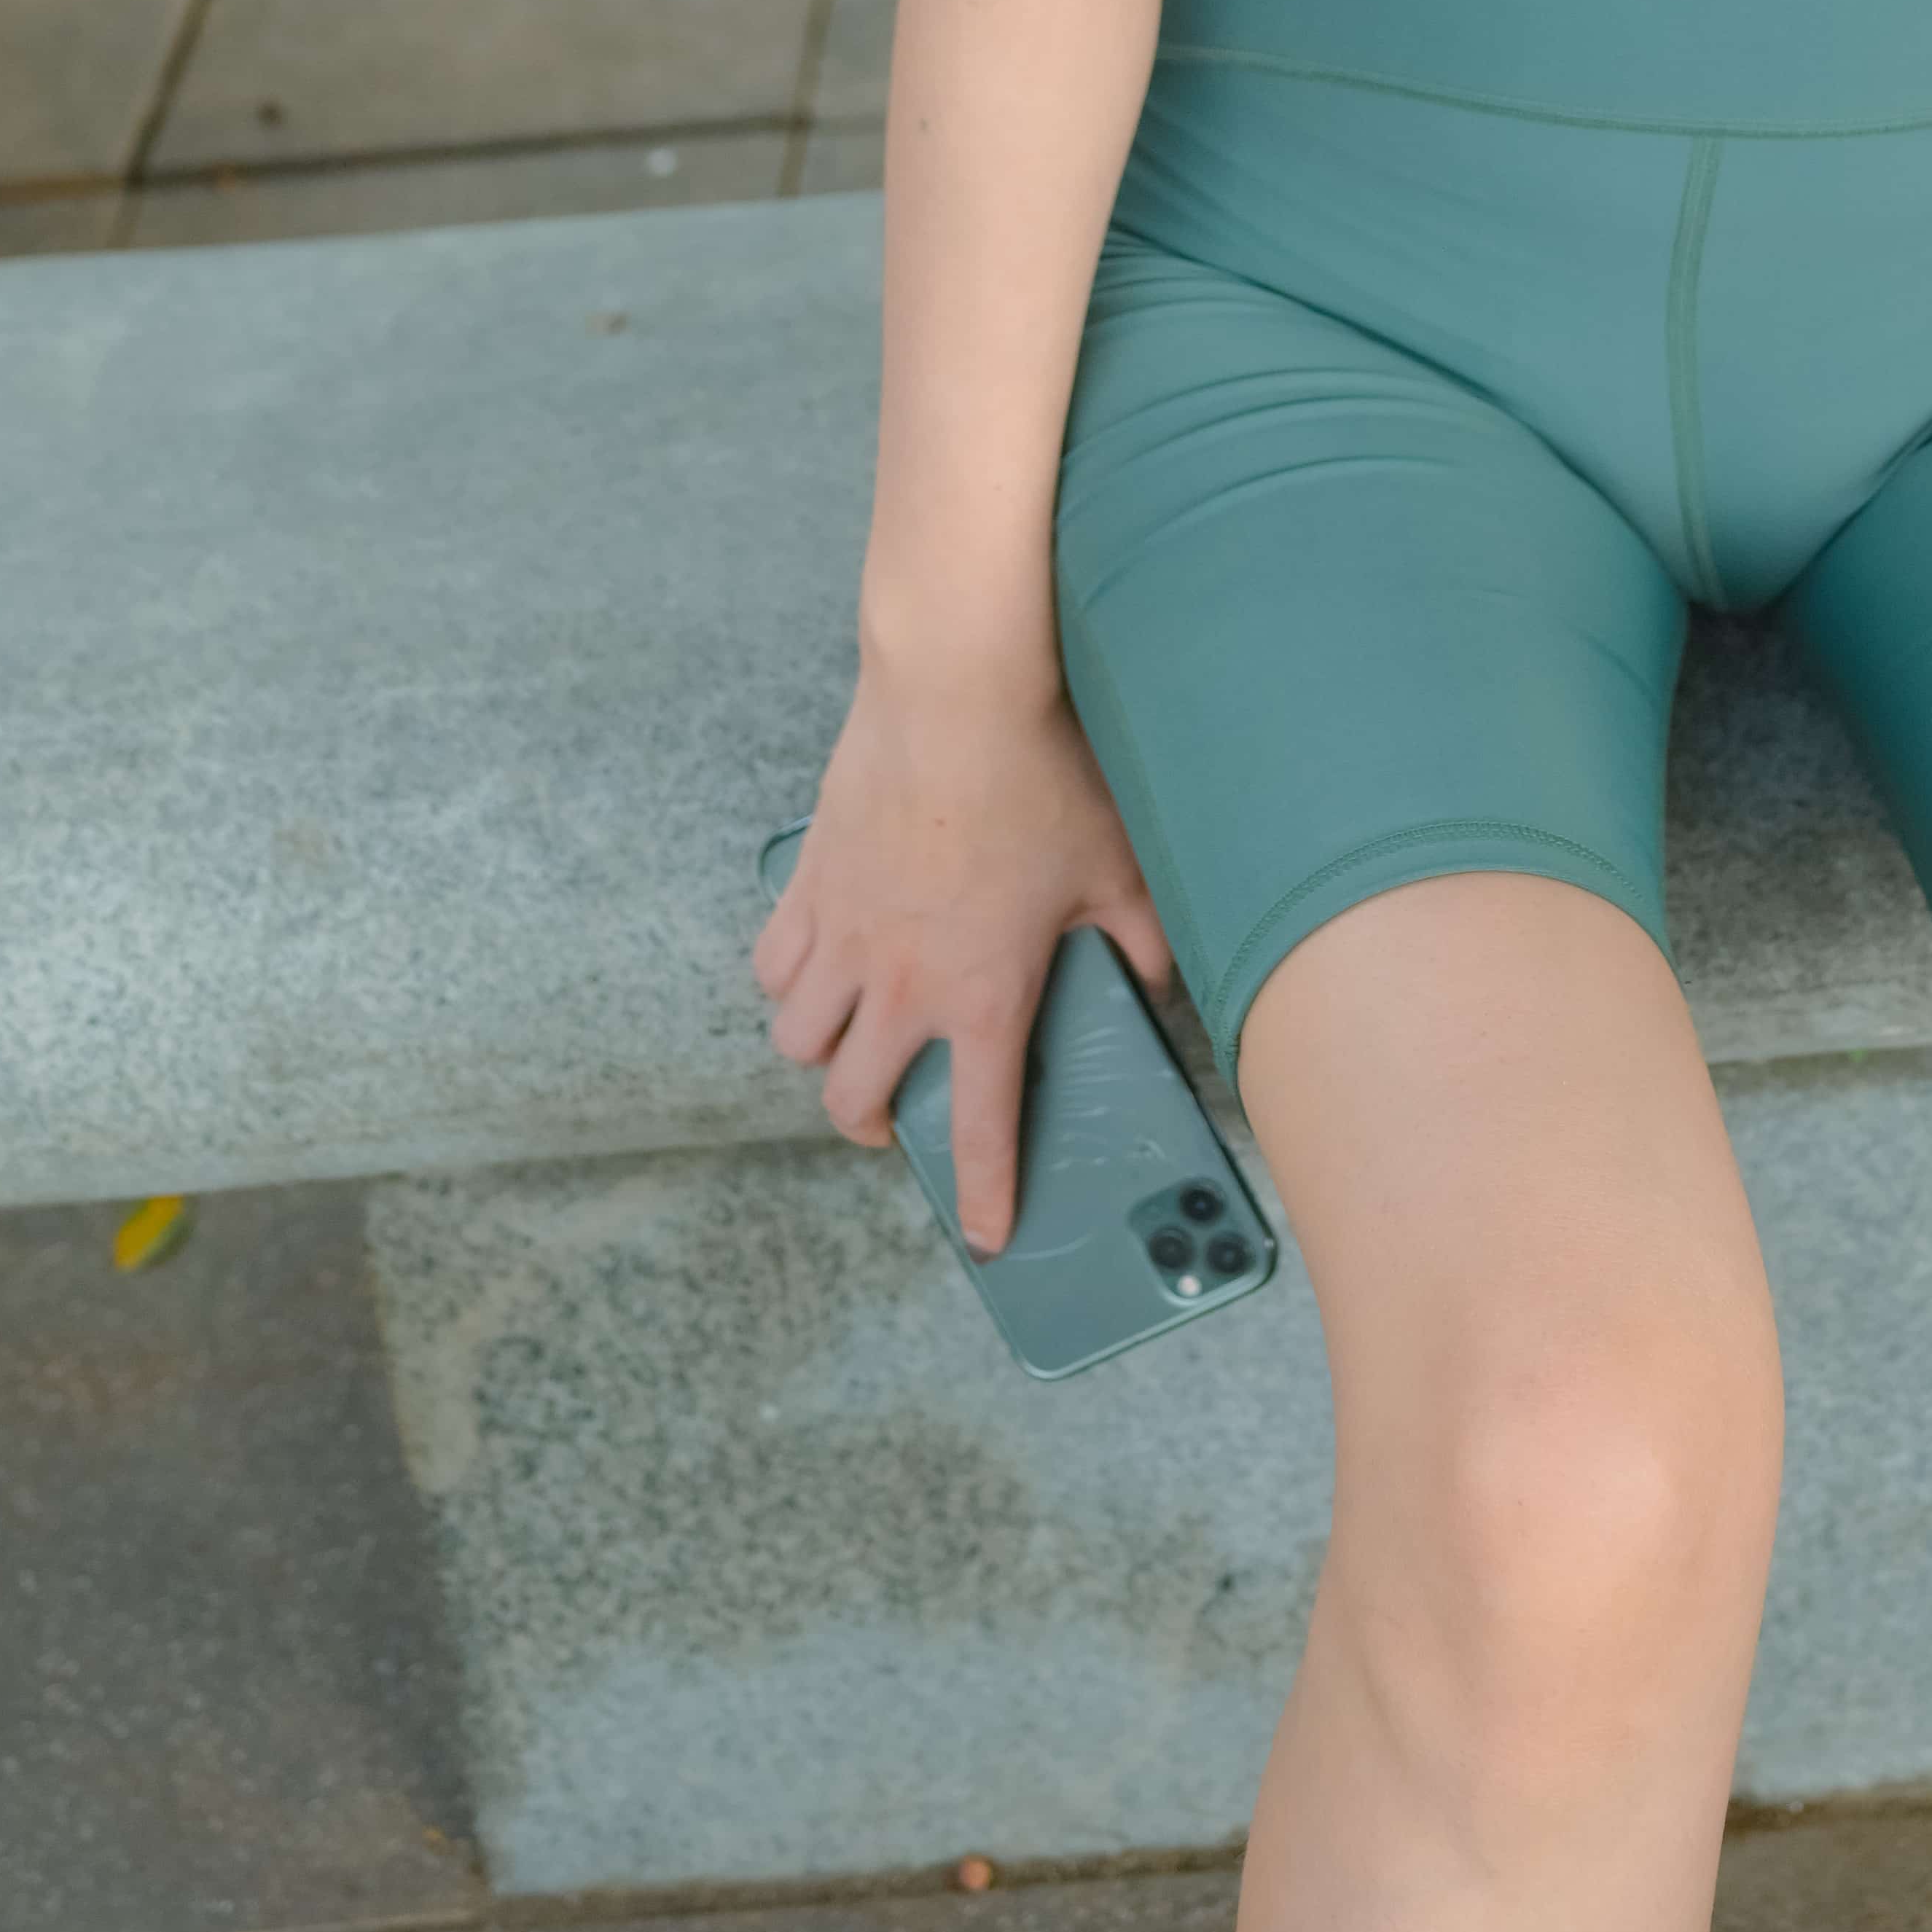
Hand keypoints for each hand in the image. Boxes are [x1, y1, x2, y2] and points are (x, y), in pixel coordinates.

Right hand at [753, 659, 1174, 1253]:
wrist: (958, 693)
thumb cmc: (1045, 776)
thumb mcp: (1120, 867)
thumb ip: (1144, 941)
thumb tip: (1161, 980)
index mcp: (981, 994)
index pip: (981, 1129)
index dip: (984, 1194)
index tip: (986, 1238)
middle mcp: (899, 982)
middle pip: (851, 1101)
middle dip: (874, 1126)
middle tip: (898, 1114)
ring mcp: (843, 935)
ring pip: (796, 1040)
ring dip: (822, 1054)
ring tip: (852, 1039)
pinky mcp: (809, 883)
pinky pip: (770, 963)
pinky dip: (786, 979)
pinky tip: (815, 964)